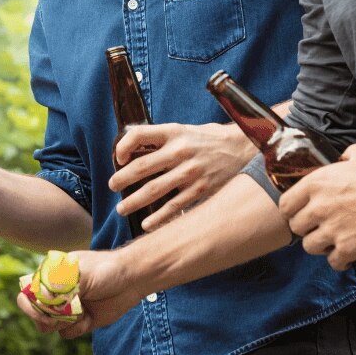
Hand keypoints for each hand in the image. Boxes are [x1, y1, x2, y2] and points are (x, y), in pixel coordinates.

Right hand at [15, 249, 144, 339]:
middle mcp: (56, 291)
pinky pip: (66, 333)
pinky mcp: (78, 320)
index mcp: (51, 275)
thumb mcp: (84, 273)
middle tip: (61, 318)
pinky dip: (76, 329)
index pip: (28, 291)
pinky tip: (89, 319)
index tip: (44, 312)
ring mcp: (66, 307)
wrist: (132, 280)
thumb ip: (63, 284)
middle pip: (35, 312)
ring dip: (63, 324)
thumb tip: (43, 295)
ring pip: (49, 326)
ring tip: (80, 315)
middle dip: (46, 319)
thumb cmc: (108, 269)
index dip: (31, 305)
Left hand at [108, 122, 255, 230]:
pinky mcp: (200, 189)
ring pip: (154, 190)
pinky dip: (158, 218)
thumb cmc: (209, 139)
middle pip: (141, 167)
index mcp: (173, 132)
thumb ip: (162, 139)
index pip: (139, 135)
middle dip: (122, 180)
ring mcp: (190, 172)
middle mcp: (180, 151)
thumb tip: (132, 149)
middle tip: (112, 187)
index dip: (123, 147)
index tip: (119, 158)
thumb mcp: (185, 130)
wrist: (243, 147)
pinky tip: (147, 224)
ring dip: (134, 202)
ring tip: (122, 209)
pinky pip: (174, 206)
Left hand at [279, 143, 355, 270]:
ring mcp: (333, 229)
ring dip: (321, 245)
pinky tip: (348, 254)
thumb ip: (344, 156)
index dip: (293, 211)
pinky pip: (333, 261)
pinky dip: (340, 260)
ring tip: (333, 241)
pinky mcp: (348, 247)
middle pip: (296, 227)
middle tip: (320, 228)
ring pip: (309, 246)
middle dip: (307, 229)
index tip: (303, 213)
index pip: (285, 205)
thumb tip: (342, 159)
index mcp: (316, 183)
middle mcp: (319, 207)